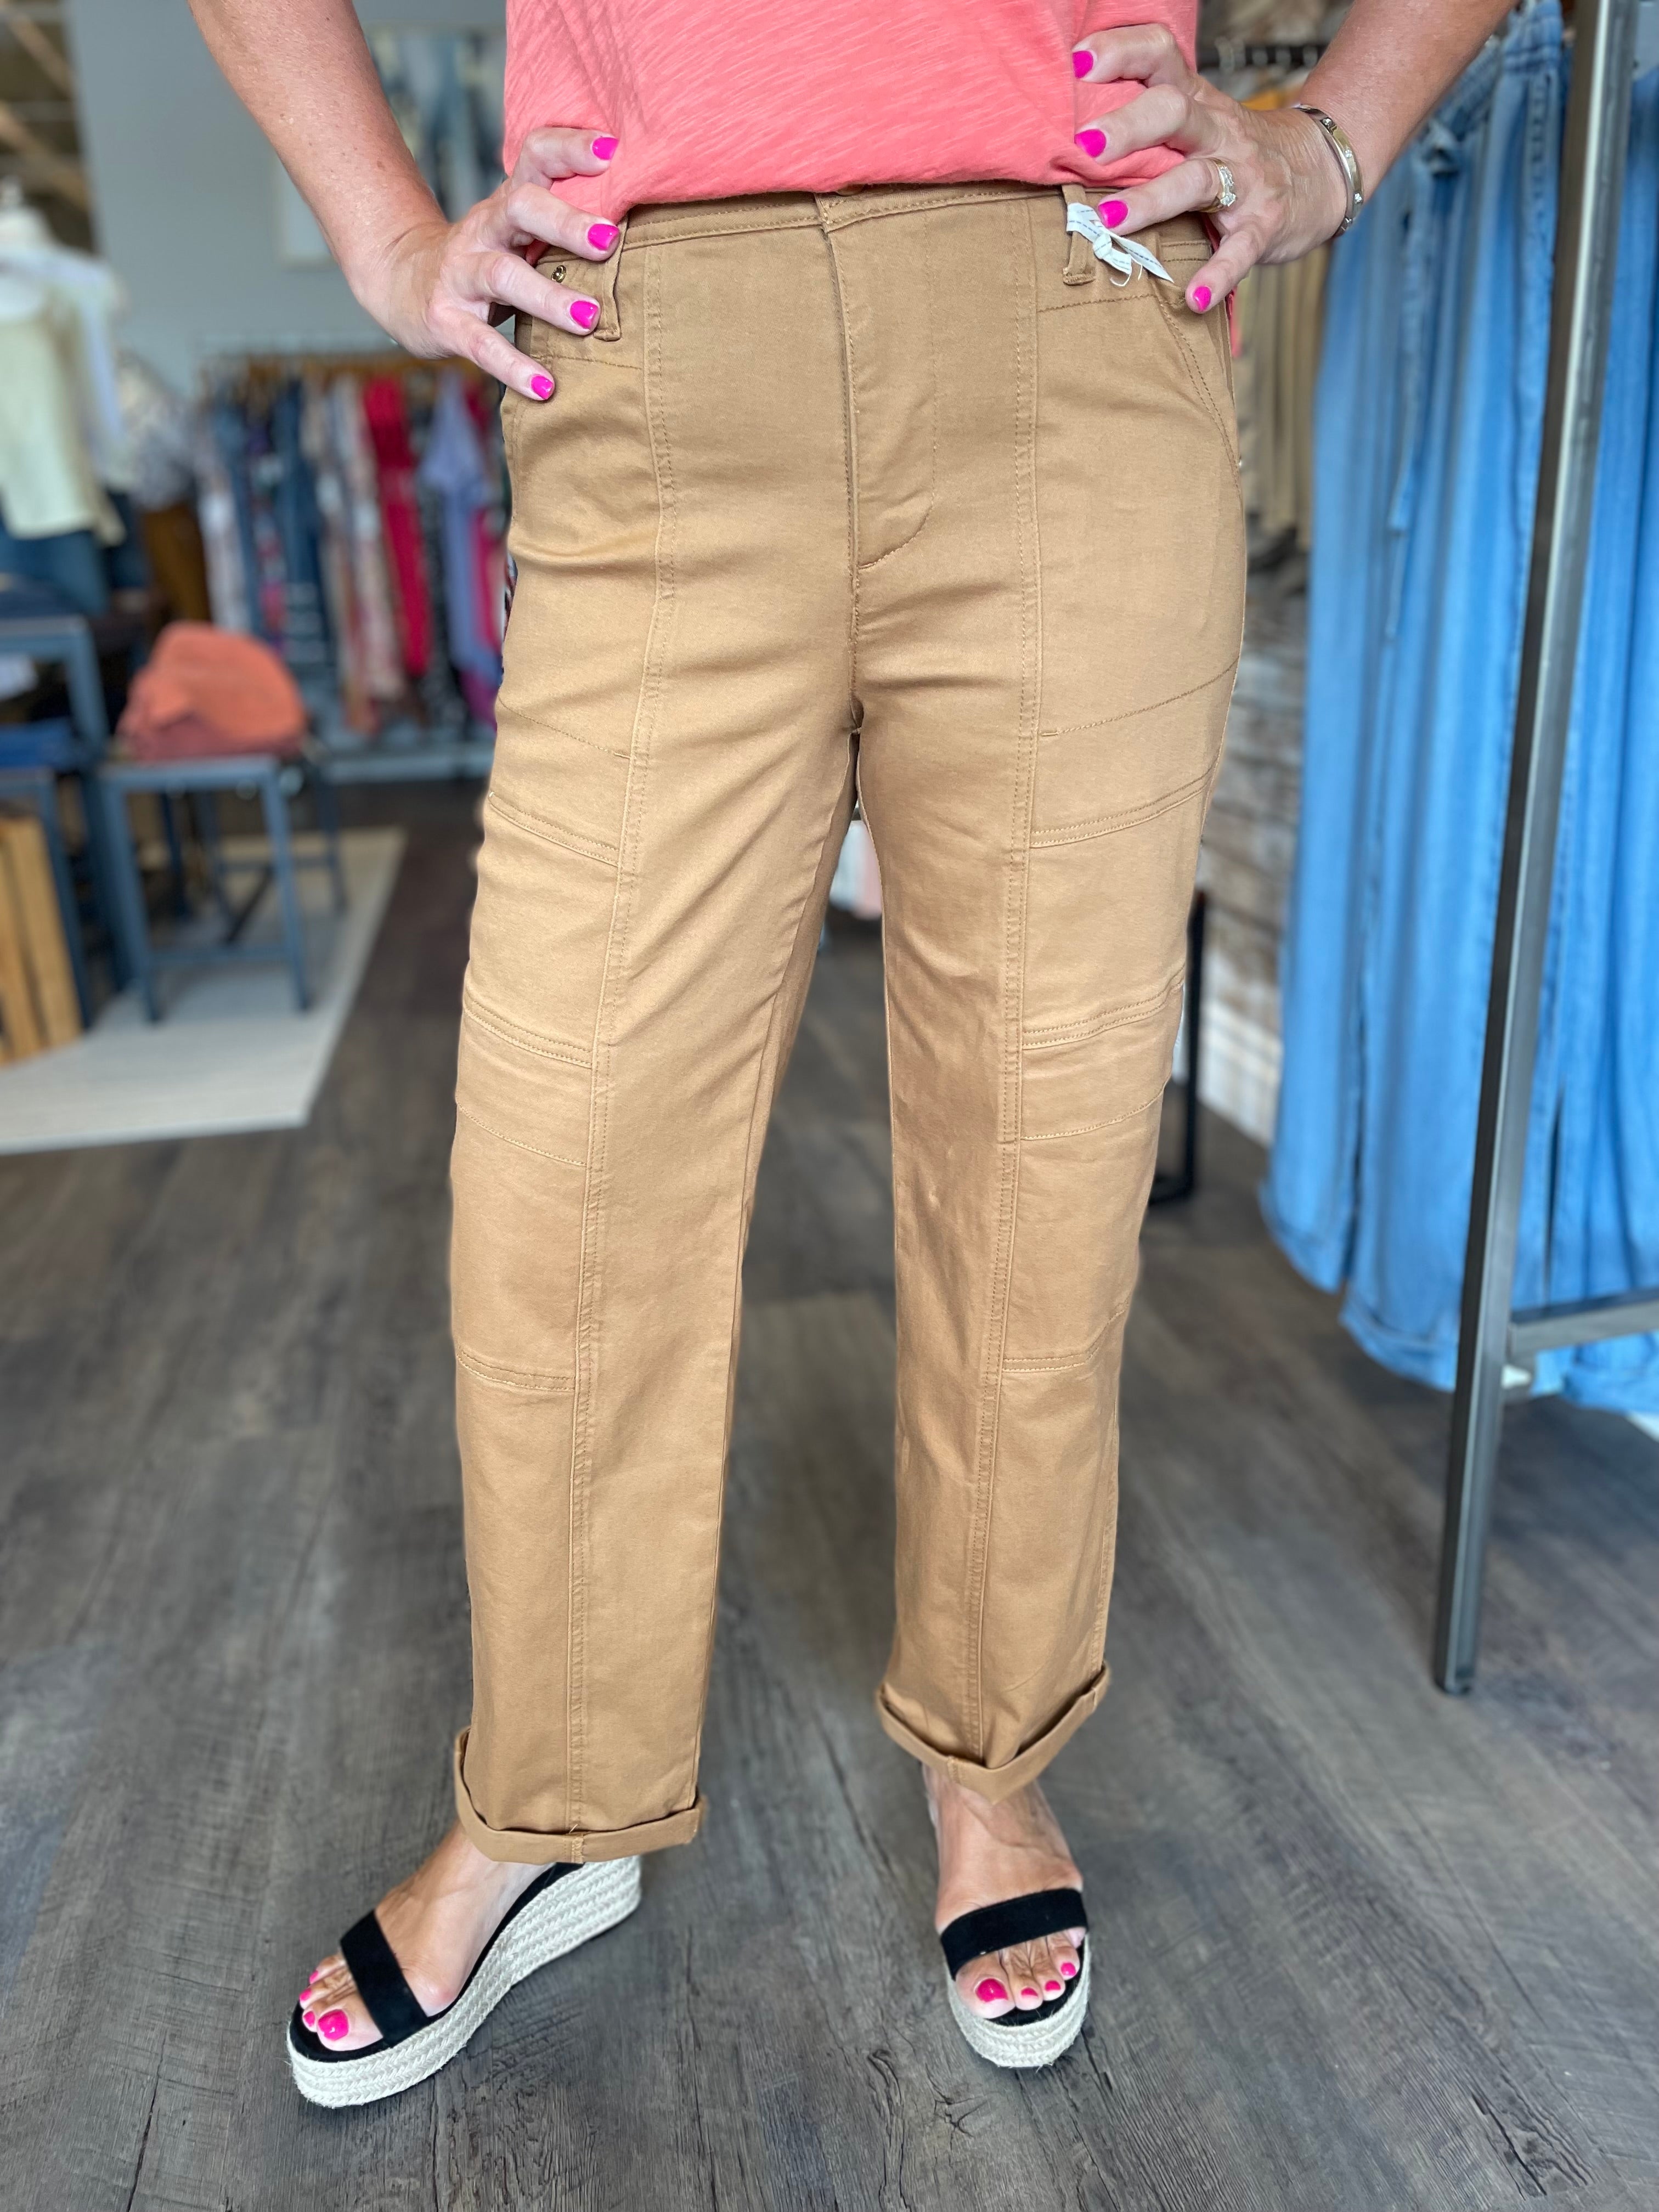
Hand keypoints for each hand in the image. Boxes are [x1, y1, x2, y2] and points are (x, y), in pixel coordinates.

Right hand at [349, 127, 620, 399]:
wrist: (403, 286)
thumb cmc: (485, 260)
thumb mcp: (518, 233)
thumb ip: (564, 226)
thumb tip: (639, 226)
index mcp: (508, 204)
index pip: (536, 156)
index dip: (570, 147)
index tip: (613, 150)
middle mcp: (484, 230)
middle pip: (520, 207)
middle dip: (565, 222)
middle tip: (609, 241)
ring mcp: (461, 274)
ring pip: (504, 275)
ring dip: (548, 297)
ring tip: (589, 319)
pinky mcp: (446, 320)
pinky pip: (481, 344)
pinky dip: (513, 366)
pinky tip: (545, 387)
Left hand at [1072, 26, 1349, 311]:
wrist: (1322, 172)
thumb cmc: (1237, 150)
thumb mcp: (1199, 119)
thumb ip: (1147, 120)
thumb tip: (1067, 133)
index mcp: (1197, 103)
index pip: (1161, 57)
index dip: (1122, 52)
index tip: (1079, 63)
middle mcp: (1219, 133)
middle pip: (1174, 112)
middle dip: (1129, 125)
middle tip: (1084, 144)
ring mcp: (1244, 179)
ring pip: (1196, 181)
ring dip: (1151, 200)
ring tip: (1108, 223)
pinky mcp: (1264, 224)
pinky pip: (1240, 249)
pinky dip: (1218, 274)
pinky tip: (1195, 298)